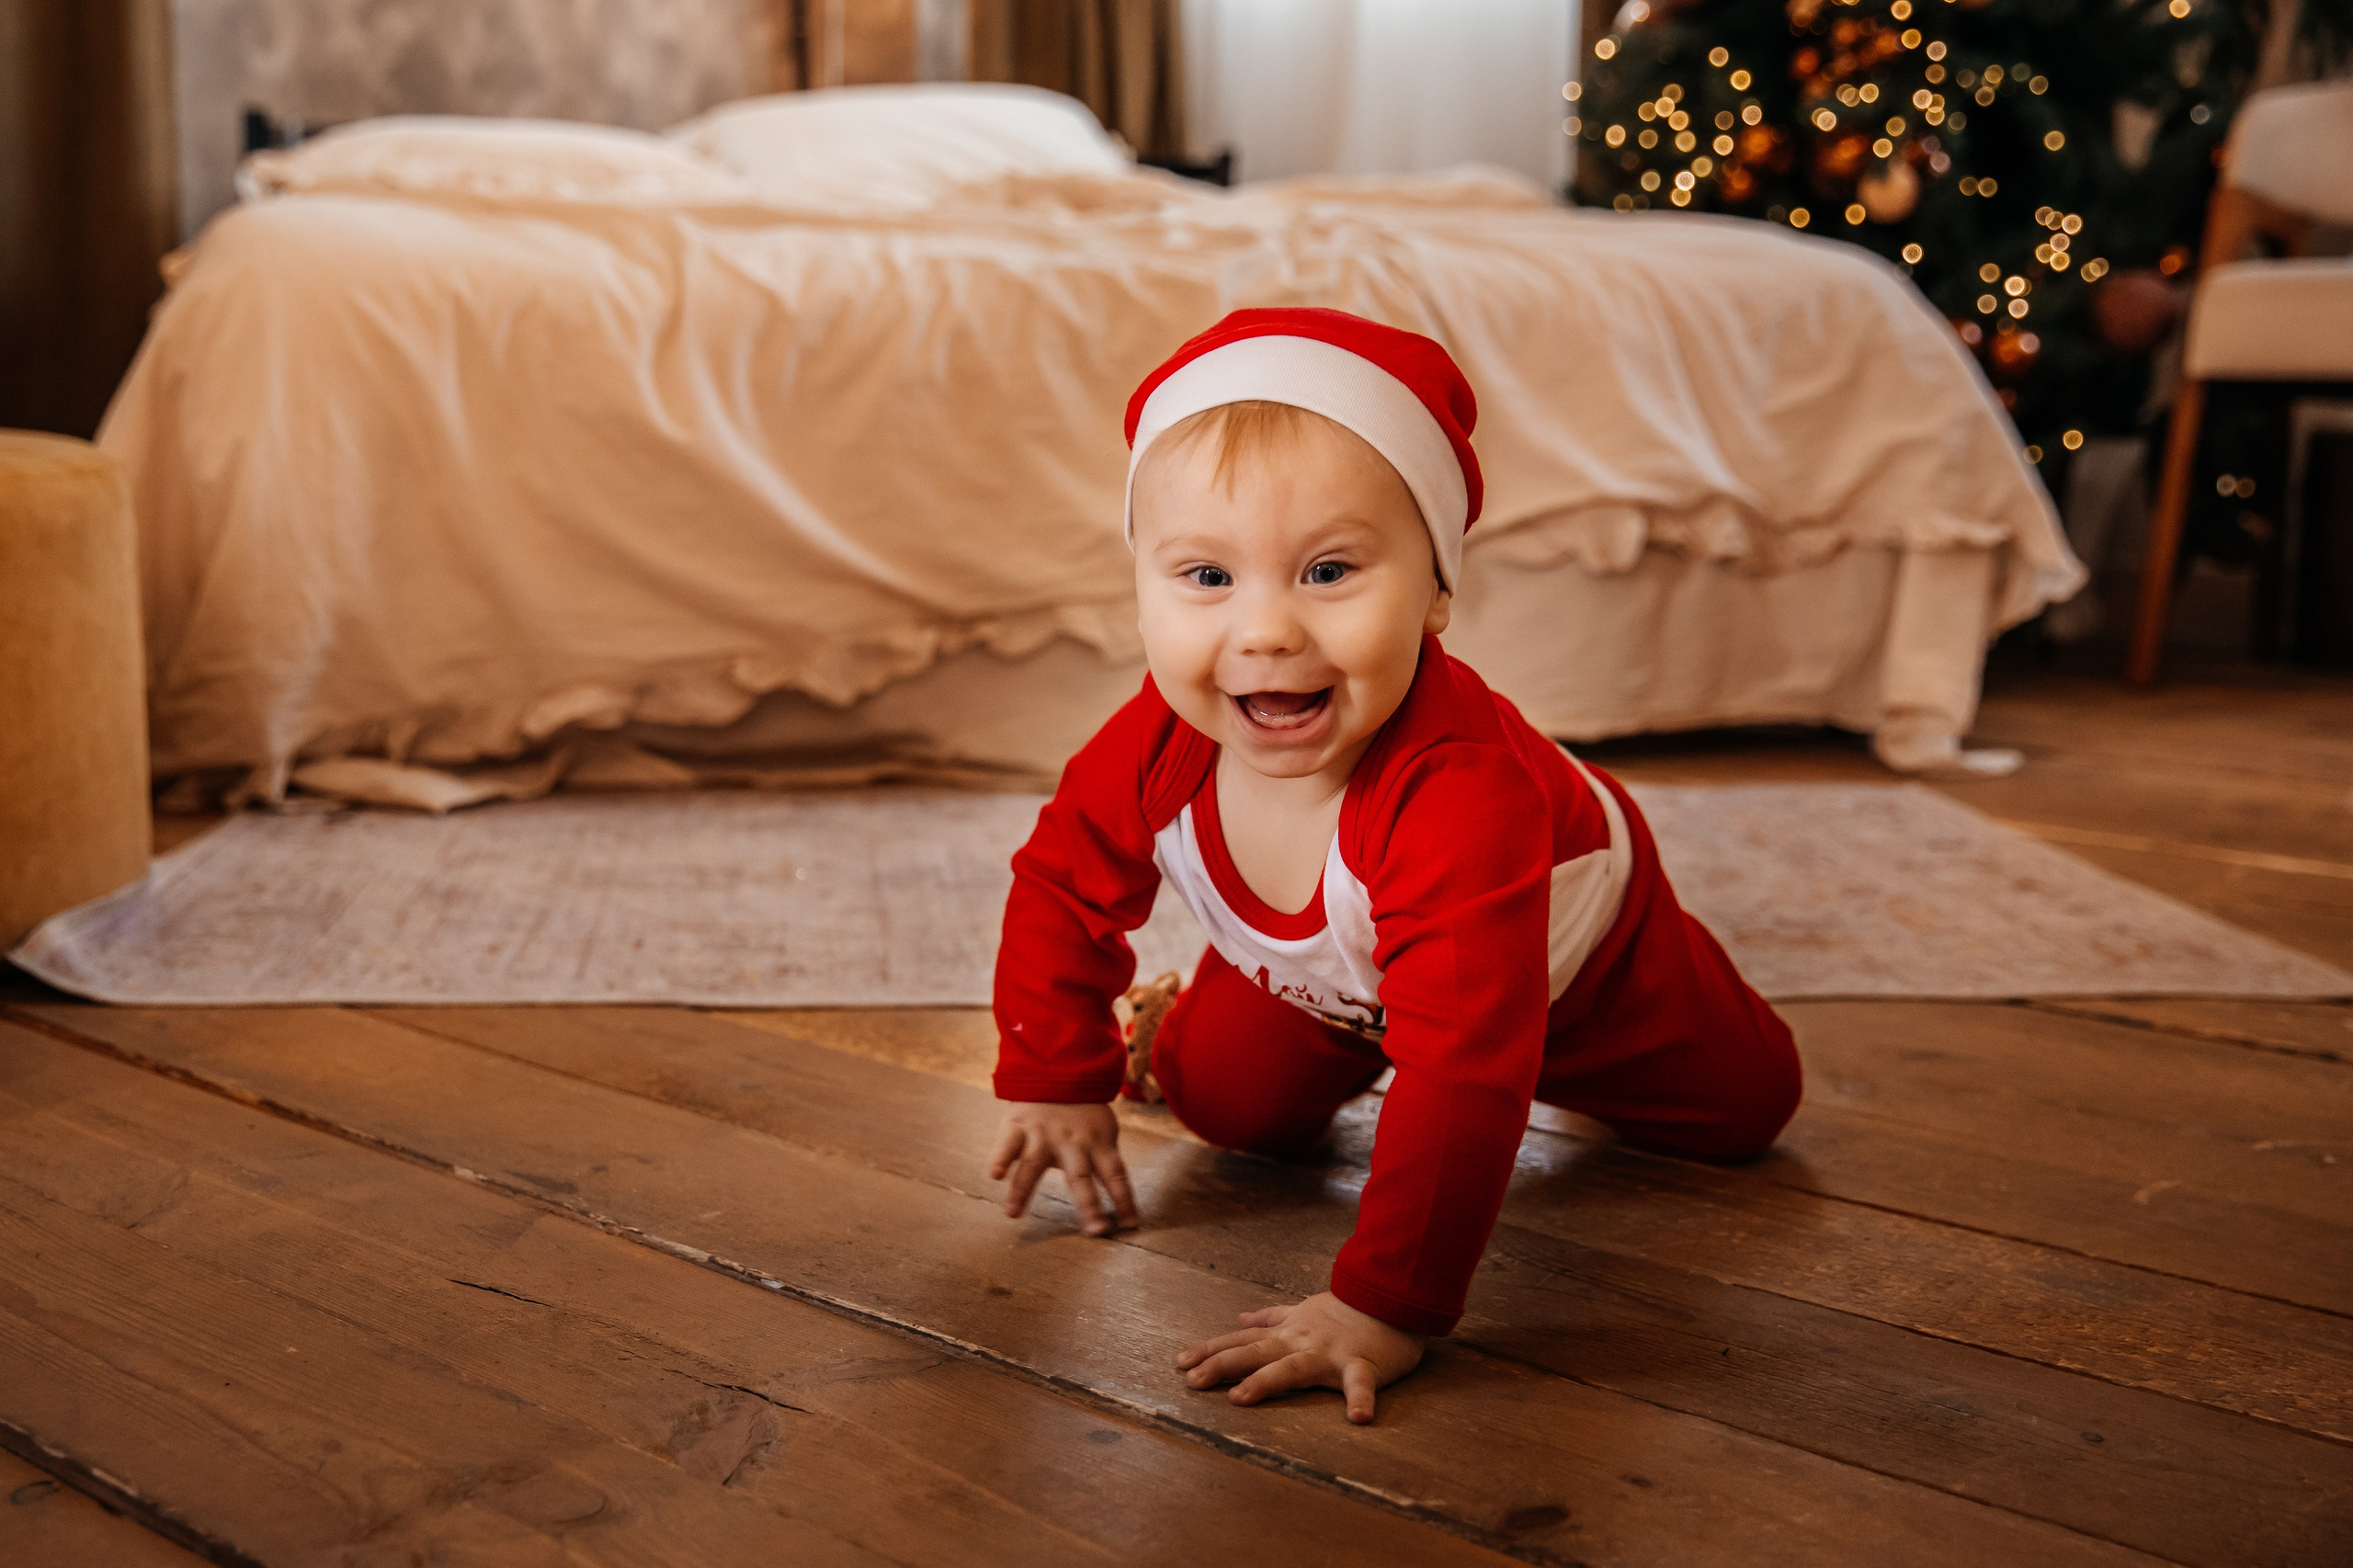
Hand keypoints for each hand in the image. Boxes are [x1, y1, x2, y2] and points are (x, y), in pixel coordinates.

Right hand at [988, 1102, 1137, 1235]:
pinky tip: (994, 1174)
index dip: (1124, 1199)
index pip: (1116, 1175)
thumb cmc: (1082, 1114)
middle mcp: (1072, 1142)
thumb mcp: (1102, 1132)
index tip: (1130, 1225)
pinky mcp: (1018, 1125)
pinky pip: (1007, 1143)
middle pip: (1081, 1176)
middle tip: (1095, 1230)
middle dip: (1089, 1205)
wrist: (1055, 1071)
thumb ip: (1105, 1161)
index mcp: (1097, 1144)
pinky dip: (999, 1158)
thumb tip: (1121, 1202)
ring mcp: (1043, 1133)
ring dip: (1022, 1189)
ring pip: (1033, 1163)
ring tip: (1012, 1214)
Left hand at [1177, 1291, 1424, 1423]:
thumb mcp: (1301, 1310)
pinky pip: (1361, 1384)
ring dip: (1266, 1381)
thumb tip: (1239, 1318)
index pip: (1241, 1342)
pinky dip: (1361, 1400)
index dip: (1210, 1351)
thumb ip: (1270, 1317)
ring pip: (1293, 1368)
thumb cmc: (1345, 1310)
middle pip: (1255, 1353)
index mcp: (1287, 1334)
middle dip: (1221, 1366)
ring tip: (1239, 1398)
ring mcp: (1329, 1353)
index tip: (1180, 1363)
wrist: (1389, 1297)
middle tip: (1191, 1381)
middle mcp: (1300, 1342)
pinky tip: (1358, 1418)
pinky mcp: (1363, 1364)